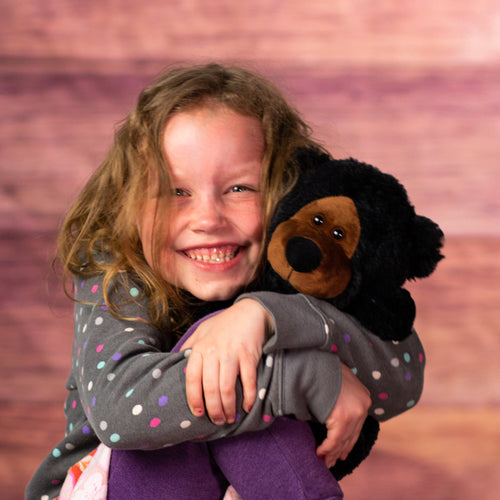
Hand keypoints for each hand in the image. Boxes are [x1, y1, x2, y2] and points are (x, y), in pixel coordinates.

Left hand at [182, 299, 272, 424]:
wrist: (251, 311)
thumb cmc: (225, 323)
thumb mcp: (202, 330)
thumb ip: (190, 346)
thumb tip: (176, 360)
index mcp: (200, 348)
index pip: (192, 379)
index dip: (194, 399)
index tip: (198, 413)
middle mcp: (214, 352)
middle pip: (209, 389)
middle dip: (213, 410)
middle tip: (216, 421)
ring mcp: (232, 354)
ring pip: (226, 389)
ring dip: (228, 408)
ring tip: (230, 418)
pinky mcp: (249, 356)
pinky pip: (248, 382)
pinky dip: (248, 397)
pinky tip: (247, 406)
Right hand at [316, 363, 370, 467]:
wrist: (315, 363)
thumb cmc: (323, 369)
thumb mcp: (339, 381)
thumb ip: (342, 396)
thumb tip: (335, 410)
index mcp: (364, 396)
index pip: (358, 425)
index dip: (349, 441)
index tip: (342, 452)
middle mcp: (362, 406)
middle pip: (352, 435)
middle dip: (341, 450)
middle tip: (332, 462)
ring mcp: (354, 412)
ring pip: (343, 440)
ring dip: (332, 453)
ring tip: (325, 463)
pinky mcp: (342, 417)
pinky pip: (334, 439)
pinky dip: (326, 448)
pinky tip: (319, 453)